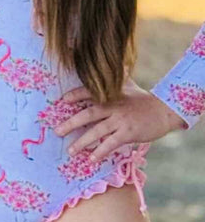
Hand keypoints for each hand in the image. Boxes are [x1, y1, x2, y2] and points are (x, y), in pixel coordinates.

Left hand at [54, 79, 185, 162]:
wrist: (164, 111)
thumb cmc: (143, 99)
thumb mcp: (128, 84)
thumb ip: (117, 76)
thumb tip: (115, 61)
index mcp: (110, 94)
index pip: (88, 92)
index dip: (74, 95)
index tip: (61, 100)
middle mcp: (113, 106)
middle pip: (88, 114)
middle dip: (71, 123)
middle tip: (56, 131)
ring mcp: (120, 120)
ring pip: (97, 131)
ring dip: (82, 142)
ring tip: (70, 151)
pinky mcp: (128, 132)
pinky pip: (111, 143)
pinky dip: (100, 151)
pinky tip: (91, 159)